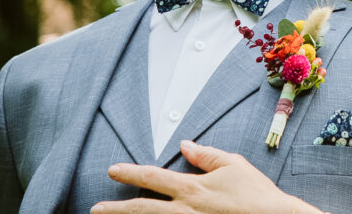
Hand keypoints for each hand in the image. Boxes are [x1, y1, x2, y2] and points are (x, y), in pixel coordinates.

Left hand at [91, 140, 320, 213]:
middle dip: (116, 209)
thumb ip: (206, 155)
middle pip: (142, 210)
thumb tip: (185, 145)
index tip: (112, 170)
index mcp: (192, 189)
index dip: (130, 173)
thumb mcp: (233, 165)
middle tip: (95, 209)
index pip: (153, 178)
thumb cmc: (256, 194)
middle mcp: (185, 211)